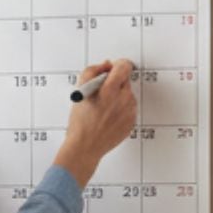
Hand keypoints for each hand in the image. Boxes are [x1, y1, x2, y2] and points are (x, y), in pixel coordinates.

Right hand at [55, 60, 135, 186]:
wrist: (85, 147)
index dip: (116, 65)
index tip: (111, 69)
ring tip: (102, 108)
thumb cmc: (81, 122)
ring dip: (117, 96)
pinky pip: (128, 109)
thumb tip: (106, 65)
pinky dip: (120, 109)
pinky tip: (107, 117)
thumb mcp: (80, 91)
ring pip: (127, 95)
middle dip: (114, 83)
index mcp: (111, 90)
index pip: (123, 66)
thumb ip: (92, 71)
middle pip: (124, 81)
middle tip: (100, 93)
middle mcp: (124, 99)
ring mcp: (130, 112)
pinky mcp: (132, 122)